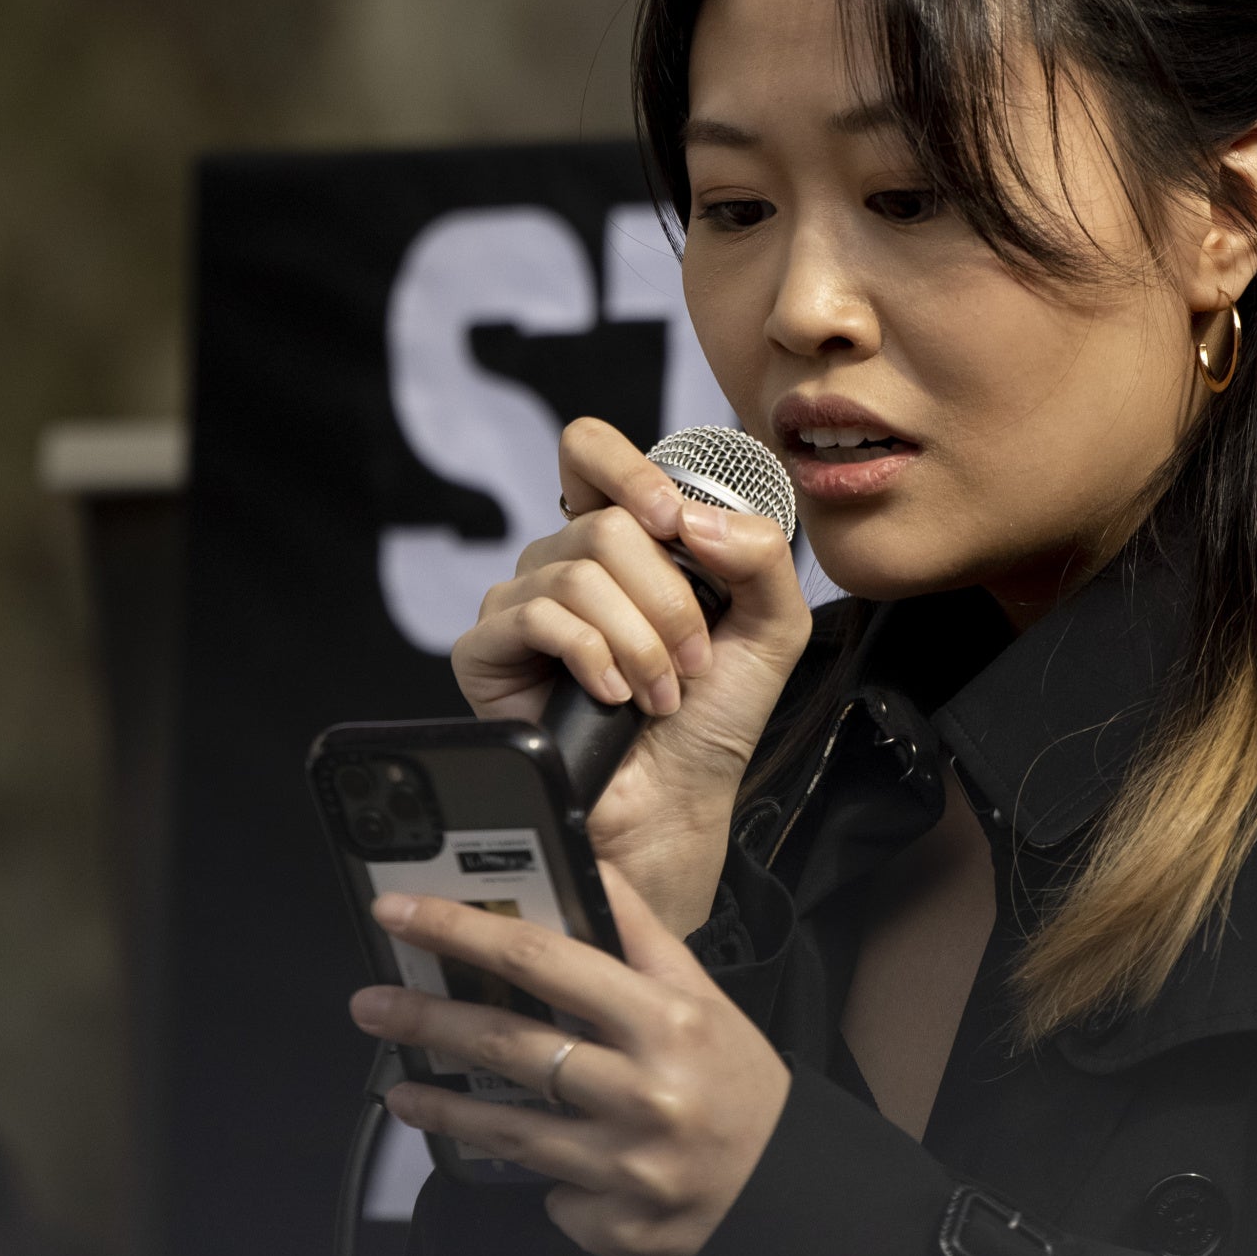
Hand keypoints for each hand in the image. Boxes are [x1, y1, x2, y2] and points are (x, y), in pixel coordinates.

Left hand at [352, 866, 790, 1255]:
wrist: (788, 1197)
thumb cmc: (738, 1084)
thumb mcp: (702, 999)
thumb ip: (640, 937)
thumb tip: (586, 865)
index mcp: (665, 1021)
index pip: (542, 958)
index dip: (461, 930)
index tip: (401, 914)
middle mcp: (643, 1092)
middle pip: (509, 1043)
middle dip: (427, 1019)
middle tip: (369, 1004)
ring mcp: (626, 1166)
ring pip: (509, 1130)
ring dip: (443, 1105)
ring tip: (401, 1089)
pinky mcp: (615, 1226)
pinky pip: (552, 1197)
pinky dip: (543, 1182)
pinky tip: (543, 1169)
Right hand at [451, 417, 810, 936]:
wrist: (677, 804)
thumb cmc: (713, 721)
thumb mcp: (770, 626)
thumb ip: (759, 554)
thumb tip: (690, 516)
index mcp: (622, 541)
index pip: (590, 451)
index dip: (630, 472)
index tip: (672, 523)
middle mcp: (564, 562)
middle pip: (604, 524)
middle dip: (667, 601)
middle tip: (689, 660)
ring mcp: (520, 603)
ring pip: (577, 573)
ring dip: (639, 640)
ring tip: (657, 690)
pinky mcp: (486, 651)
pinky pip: (537, 616)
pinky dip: (592, 656)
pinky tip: (610, 695)